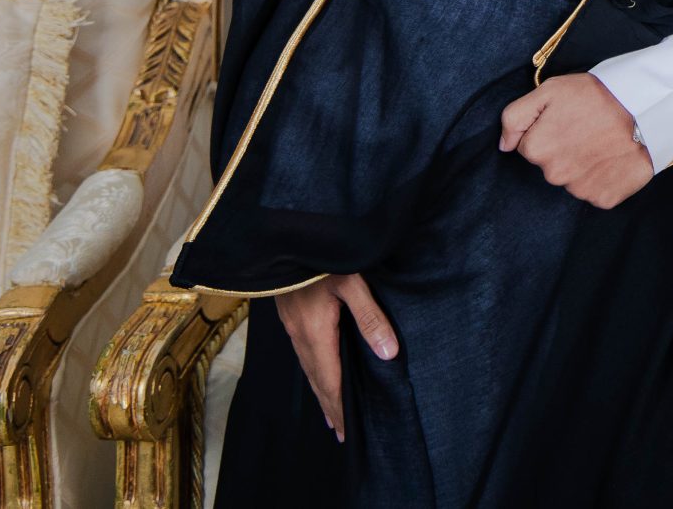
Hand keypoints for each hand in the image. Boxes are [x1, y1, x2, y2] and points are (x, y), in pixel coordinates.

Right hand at [274, 272, 396, 442]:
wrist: (283, 239)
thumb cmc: (320, 257)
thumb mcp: (351, 282)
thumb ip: (370, 317)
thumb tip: (389, 353)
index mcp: (316, 334)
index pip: (331, 382)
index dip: (341, 408)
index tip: (348, 432)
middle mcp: (301, 337)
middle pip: (318, 381)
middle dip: (331, 408)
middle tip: (342, 433)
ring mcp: (292, 328)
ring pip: (308, 369)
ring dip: (321, 393)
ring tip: (332, 413)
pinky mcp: (290, 318)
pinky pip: (303, 355)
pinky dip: (313, 373)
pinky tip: (318, 374)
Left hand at [500, 74, 653, 206]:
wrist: (646, 110)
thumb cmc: (598, 96)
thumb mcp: (549, 91)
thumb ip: (515, 117)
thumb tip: (504, 146)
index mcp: (538, 149)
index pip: (529, 147)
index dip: (547, 130)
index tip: (567, 120)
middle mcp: (555, 175)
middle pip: (550, 165)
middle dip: (563, 149)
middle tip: (586, 129)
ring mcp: (580, 190)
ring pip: (572, 179)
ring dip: (583, 164)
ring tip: (602, 141)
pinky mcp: (604, 199)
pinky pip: (594, 190)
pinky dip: (602, 178)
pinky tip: (612, 158)